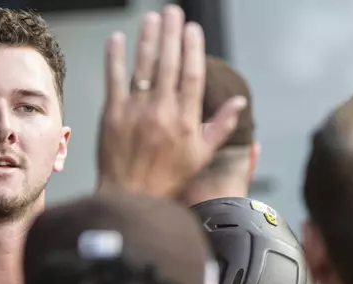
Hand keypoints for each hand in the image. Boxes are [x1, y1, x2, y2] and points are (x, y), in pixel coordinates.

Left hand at [97, 5, 247, 197]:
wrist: (129, 195)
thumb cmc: (166, 179)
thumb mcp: (201, 156)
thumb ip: (220, 126)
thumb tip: (240, 101)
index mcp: (185, 119)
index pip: (192, 74)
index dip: (192, 48)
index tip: (192, 29)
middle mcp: (161, 110)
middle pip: (168, 63)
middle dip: (171, 33)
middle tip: (173, 11)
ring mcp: (135, 110)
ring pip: (143, 66)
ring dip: (147, 39)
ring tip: (152, 18)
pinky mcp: (112, 114)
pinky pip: (114, 79)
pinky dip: (115, 58)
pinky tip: (117, 40)